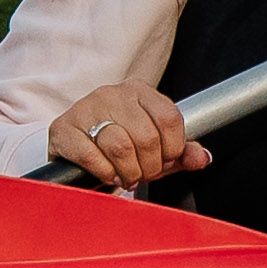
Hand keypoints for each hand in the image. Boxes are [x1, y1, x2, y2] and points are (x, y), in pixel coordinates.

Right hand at [52, 87, 205, 190]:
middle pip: (147, 137)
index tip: (165, 161)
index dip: (173, 149)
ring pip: (121, 147)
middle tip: (144, 174)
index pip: (169, 118)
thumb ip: (180, 152)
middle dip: (150, 167)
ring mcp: (86, 109)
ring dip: (129, 172)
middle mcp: (112, 94)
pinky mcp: (64, 129)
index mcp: (139, 91)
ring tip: (127, 176)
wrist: (72, 147)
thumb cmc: (117, 145)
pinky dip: (105, 173)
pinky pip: (92, 157)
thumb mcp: (154, 147)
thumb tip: (202, 158)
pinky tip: (108, 174)